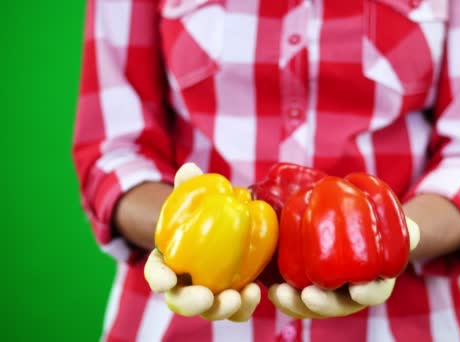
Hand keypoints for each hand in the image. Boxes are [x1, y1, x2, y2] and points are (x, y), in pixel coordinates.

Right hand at [143, 163, 264, 320]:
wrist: (220, 227)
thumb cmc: (199, 214)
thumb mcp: (192, 199)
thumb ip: (188, 187)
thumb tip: (191, 169)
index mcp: (167, 264)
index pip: (157, 275)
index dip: (159, 279)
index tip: (168, 280)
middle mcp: (185, 285)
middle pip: (182, 302)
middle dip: (192, 304)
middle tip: (205, 297)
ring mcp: (210, 294)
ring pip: (212, 311)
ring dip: (223, 309)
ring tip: (238, 297)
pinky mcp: (233, 296)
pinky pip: (238, 308)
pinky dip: (246, 305)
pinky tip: (257, 291)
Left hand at [268, 218, 419, 317]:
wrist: (358, 227)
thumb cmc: (378, 227)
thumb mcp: (394, 227)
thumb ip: (404, 229)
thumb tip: (413, 232)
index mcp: (373, 283)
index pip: (372, 294)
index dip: (366, 294)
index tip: (358, 289)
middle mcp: (348, 293)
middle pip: (335, 306)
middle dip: (321, 305)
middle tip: (307, 295)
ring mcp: (325, 291)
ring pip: (310, 305)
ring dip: (294, 304)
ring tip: (279, 293)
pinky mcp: (303, 282)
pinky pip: (292, 293)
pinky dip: (282, 293)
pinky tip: (269, 286)